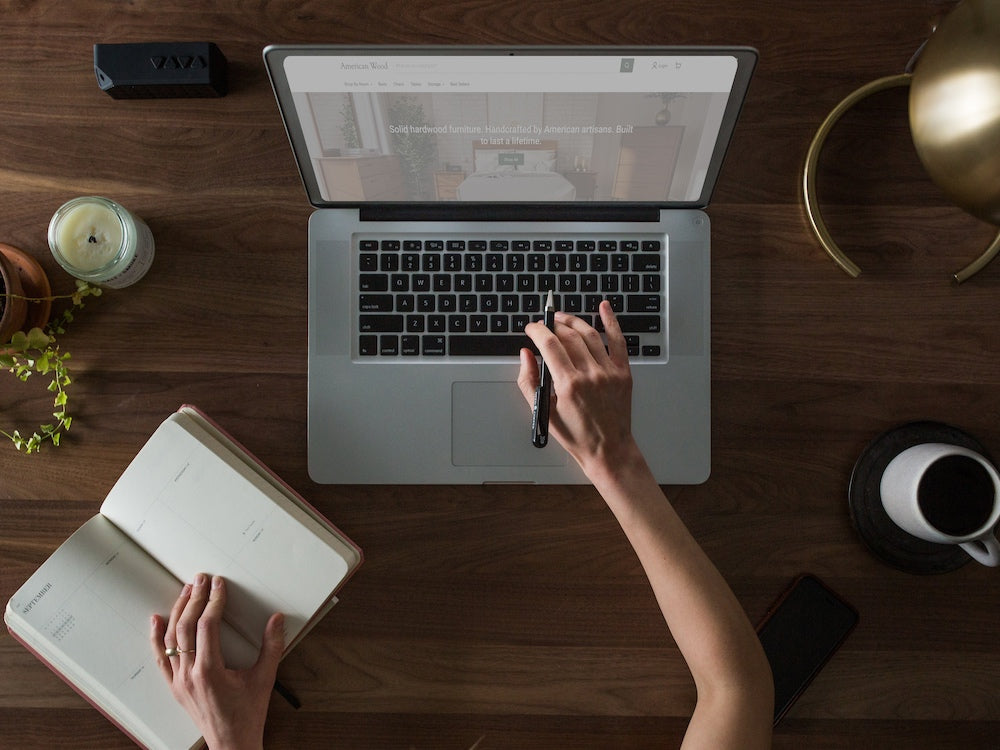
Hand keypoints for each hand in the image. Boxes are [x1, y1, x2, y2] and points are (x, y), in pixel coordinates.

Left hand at [150, 574, 284, 749]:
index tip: (219, 585)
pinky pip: (160, 659)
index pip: (208, 626)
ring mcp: (179, 682)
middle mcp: (189, 675)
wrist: (231, 744)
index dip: (214, 601)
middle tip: (201, 579)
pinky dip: (156, 638)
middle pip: (185, 628)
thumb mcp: (265, 679)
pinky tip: (156, 619)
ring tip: (185, 591)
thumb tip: (277, 619)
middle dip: (193, 599)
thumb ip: (272, 646)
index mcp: (210, 671)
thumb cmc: (247, 714)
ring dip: (177, 612)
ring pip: (170, 640)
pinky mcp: (175, 687)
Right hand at [517, 301, 639, 479]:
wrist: (608, 450)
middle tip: (544, 324)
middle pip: (568, 336)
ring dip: (573, 321)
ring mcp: (609, 372)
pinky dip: (611, 321)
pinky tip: (604, 307)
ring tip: (562, 318)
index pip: (549, 344)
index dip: (537, 330)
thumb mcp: (543, 411)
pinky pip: (618, 341)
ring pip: (589, 334)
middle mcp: (590, 375)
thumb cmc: (576, 435)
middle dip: (552, 325)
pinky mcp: (623, 373)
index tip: (531, 328)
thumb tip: (525, 355)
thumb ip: (529, 381)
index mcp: (568, 384)